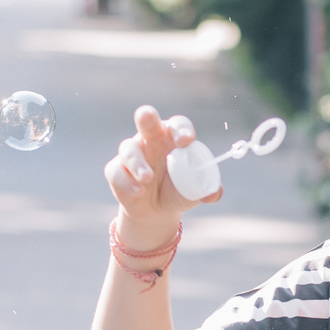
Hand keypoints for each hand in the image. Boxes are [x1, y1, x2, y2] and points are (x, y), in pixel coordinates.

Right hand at [103, 104, 218, 243]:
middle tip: (147, 117)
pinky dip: (126, 181)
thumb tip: (214, 194)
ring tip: (147, 178)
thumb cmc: (178, 192)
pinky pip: (116, 171)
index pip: (178, 124)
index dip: (182, 129)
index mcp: (173, 138)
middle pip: (147, 120)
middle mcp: (151, 140)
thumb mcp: (195, 193)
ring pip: (128, 148)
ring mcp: (132, 153)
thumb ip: (207, 191)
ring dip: (137, 162)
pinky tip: (138, 192)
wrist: (156, 212)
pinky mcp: (116, 170)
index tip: (186, 141)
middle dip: (146, 116)